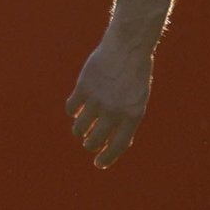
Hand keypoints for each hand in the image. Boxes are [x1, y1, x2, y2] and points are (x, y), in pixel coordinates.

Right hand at [66, 30, 153, 168]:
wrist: (128, 46)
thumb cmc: (135, 74)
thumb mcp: (138, 98)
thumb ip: (127, 120)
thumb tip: (115, 144)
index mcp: (133, 114)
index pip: (118, 146)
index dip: (107, 158)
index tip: (99, 163)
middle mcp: (114, 110)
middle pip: (94, 141)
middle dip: (90, 145)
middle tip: (90, 143)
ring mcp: (97, 100)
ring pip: (79, 128)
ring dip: (79, 131)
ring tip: (83, 128)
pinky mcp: (83, 88)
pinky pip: (71, 109)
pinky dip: (73, 111)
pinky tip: (77, 109)